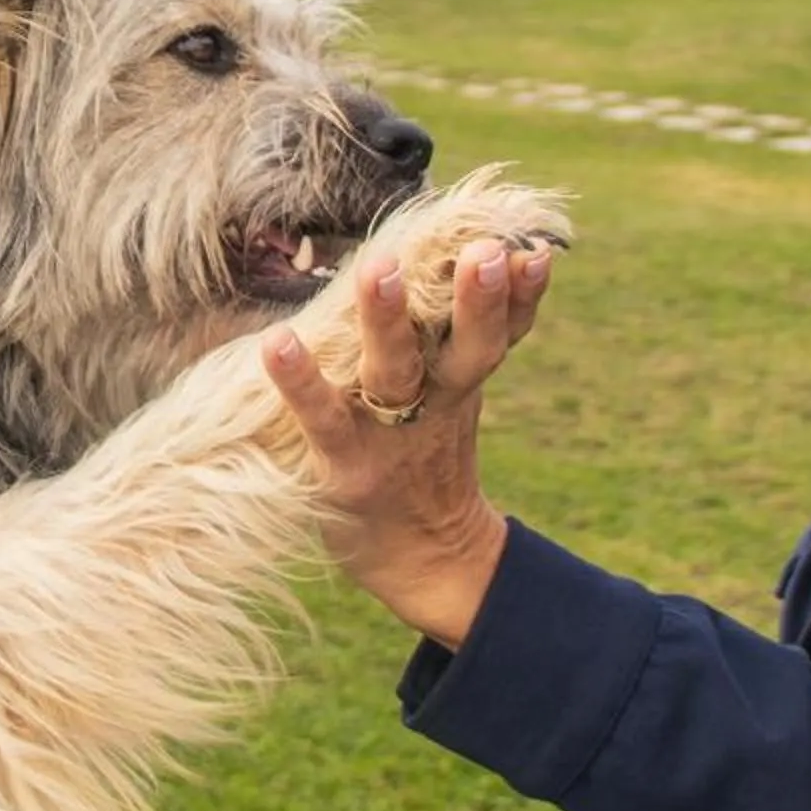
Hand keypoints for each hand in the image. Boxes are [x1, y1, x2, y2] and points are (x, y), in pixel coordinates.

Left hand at [263, 237, 552, 648]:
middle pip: (466, 348)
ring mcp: (389, 434)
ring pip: (395, 372)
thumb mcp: (462, 394)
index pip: (503, 333)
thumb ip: (469, 333)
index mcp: (464, 380)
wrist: (422, 558)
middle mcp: (436, 403)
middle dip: (478, 300)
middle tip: (483, 251)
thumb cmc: (433, 454)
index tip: (534, 251)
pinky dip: (299, 381)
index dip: (522, 296)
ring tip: (379, 267)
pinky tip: (276, 340)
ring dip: (389, 320)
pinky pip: (321, 419)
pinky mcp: (343, 464)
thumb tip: (501, 254)